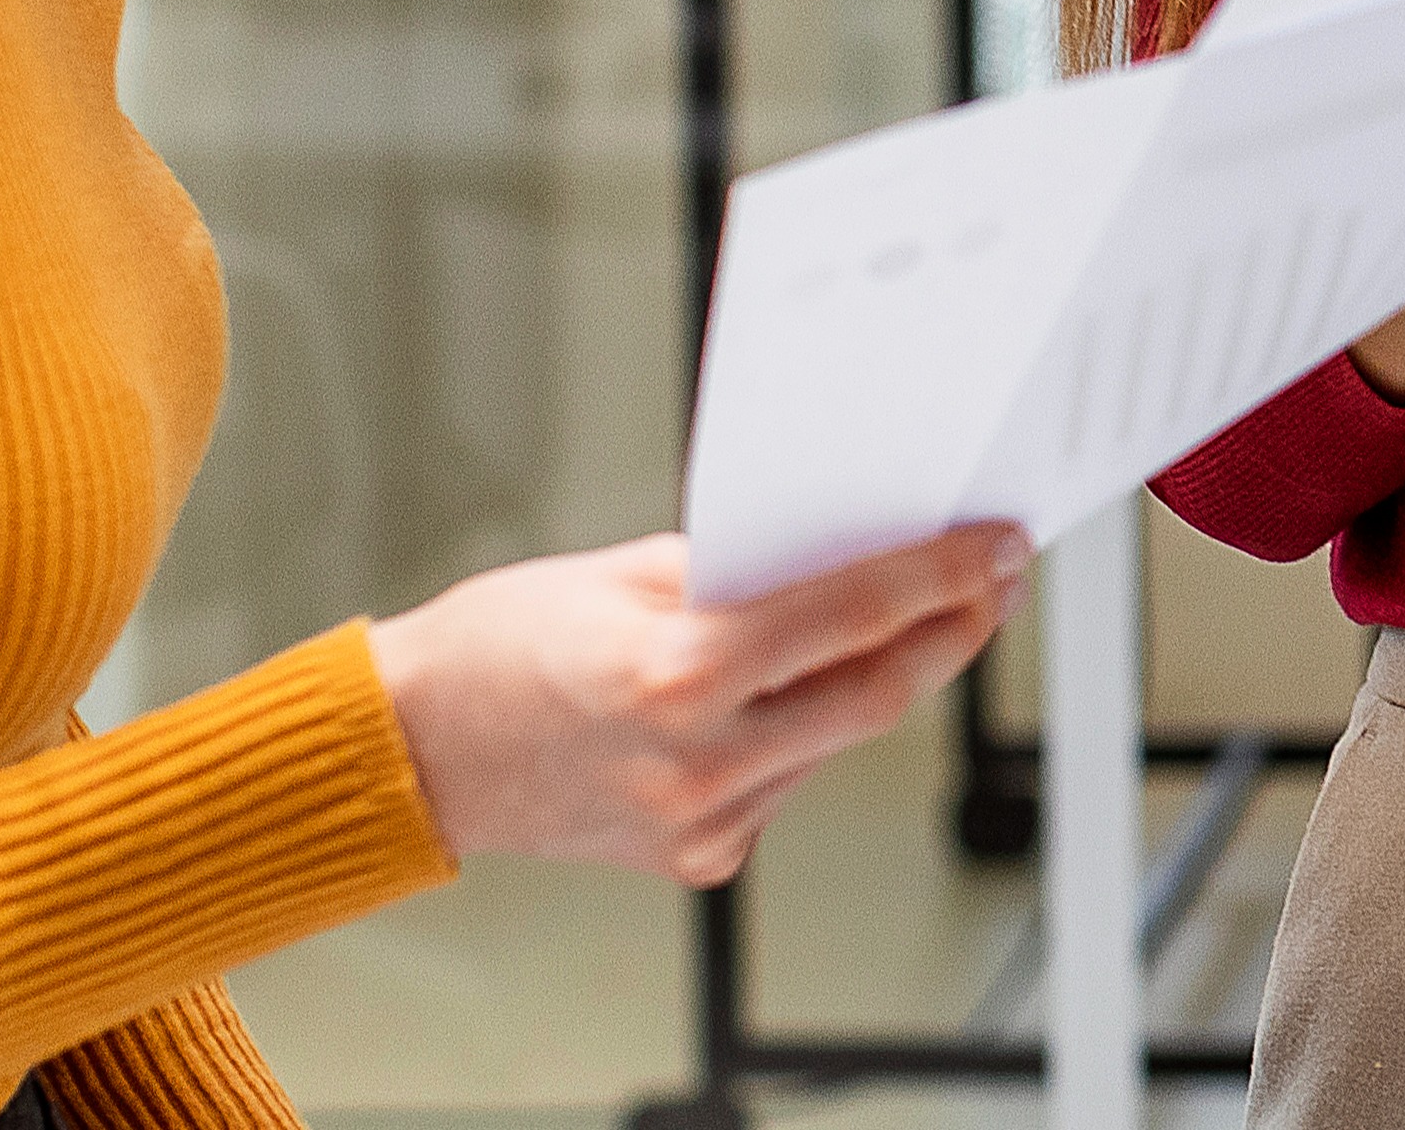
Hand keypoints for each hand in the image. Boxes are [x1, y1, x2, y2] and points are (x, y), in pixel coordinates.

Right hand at [366, 523, 1024, 883]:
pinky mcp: (699, 858)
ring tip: (912, 617)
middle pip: (877, 694)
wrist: (411, 755)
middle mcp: (697, 763)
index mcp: (675, 676)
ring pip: (836, 740)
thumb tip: (842, 551)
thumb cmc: (494, 649)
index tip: (994, 545)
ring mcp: (701, 821)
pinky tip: (797, 689)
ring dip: (880, 678)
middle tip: (990, 581)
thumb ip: (737, 570)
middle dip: (949, 632)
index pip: (849, 616)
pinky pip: (788, 780)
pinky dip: (805, 729)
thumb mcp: (619, 574)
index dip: (939, 576)